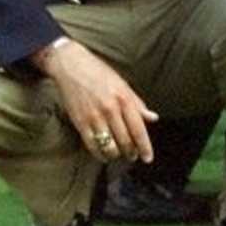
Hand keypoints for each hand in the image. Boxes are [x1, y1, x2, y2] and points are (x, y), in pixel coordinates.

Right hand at [36, 38, 157, 163]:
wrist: (72, 66)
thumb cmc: (100, 73)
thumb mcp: (123, 85)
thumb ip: (138, 104)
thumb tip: (153, 118)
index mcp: (125, 99)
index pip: (139, 129)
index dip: (145, 146)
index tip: (148, 158)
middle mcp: (111, 110)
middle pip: (125, 141)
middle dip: (131, 153)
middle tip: (133, 157)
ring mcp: (94, 117)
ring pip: (109, 146)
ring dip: (116, 155)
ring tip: (119, 155)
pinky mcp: (79, 122)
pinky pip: (91, 145)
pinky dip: (99, 154)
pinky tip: (103, 155)